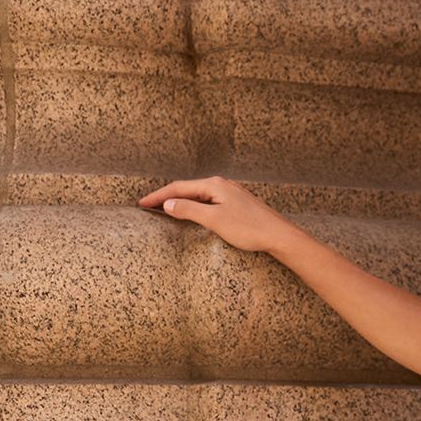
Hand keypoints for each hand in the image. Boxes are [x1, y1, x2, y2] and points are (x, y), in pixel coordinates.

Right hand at [137, 175, 292, 254]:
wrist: (279, 235)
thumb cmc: (249, 228)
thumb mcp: (214, 220)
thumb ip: (189, 210)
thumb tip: (168, 204)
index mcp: (214, 186)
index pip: (178, 188)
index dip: (158, 196)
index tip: (142, 203)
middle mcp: (222, 185)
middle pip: (187, 189)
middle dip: (166, 196)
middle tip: (148, 205)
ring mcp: (230, 194)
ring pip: (198, 195)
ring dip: (180, 201)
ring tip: (165, 208)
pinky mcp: (237, 204)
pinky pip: (209, 201)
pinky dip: (195, 206)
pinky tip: (192, 213)